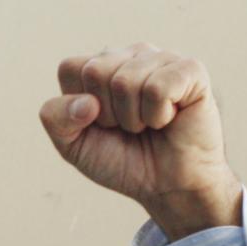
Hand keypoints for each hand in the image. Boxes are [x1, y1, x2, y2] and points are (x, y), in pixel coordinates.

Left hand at [39, 43, 241, 239]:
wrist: (168, 188)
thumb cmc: (122, 162)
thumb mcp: (73, 146)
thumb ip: (56, 119)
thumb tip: (87, 102)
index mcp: (100, 66)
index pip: (70, 69)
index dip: (78, 108)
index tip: (100, 125)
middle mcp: (130, 55)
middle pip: (95, 71)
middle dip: (107, 114)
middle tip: (128, 127)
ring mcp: (161, 58)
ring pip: (125, 81)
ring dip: (134, 119)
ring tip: (149, 125)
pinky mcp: (190, 69)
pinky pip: (158, 88)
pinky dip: (159, 116)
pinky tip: (170, 119)